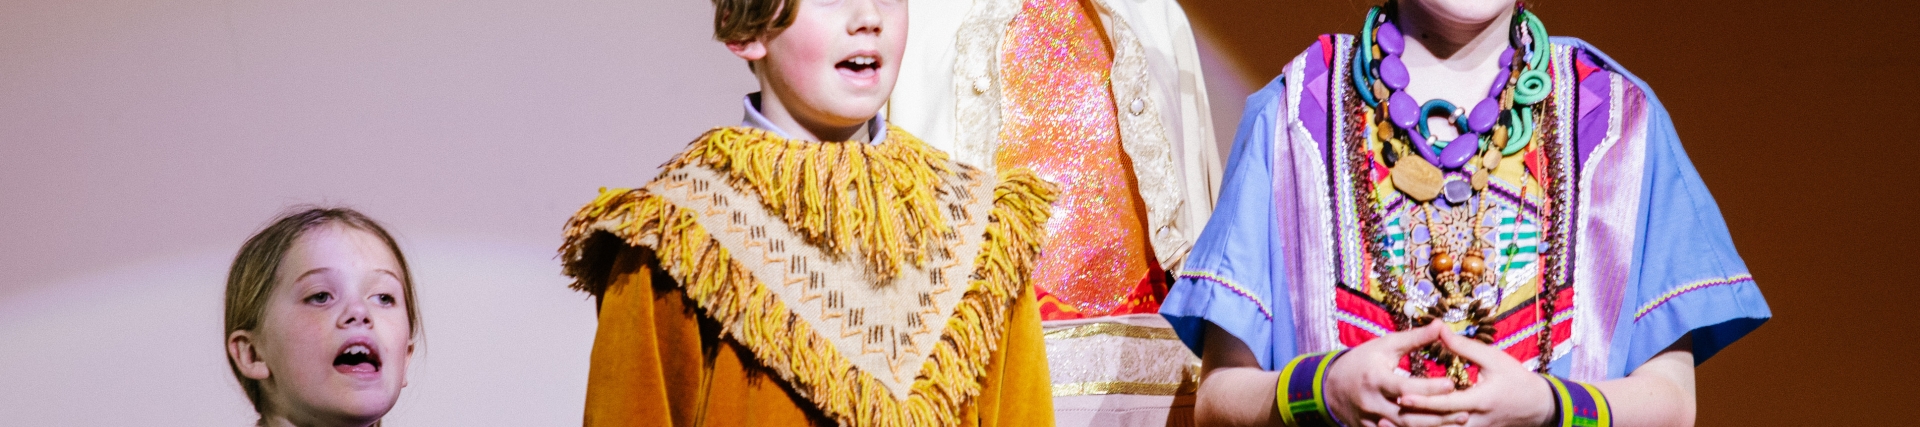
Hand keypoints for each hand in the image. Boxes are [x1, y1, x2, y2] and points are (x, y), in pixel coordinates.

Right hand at [1322, 322, 1467, 426]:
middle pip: (1408, 416)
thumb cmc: (1362, 361)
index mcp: (1375, 379)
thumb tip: (1441, 325)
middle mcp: (1372, 403)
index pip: (1405, 387)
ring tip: (1458, 422)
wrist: (1330, 386)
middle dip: (1438, 416)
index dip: (1428, 388)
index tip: (1452, 384)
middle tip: (1465, 413)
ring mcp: (1370, 420)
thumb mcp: (1385, 346)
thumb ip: (1414, 339)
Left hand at [1395, 330, 1555, 426]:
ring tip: (1387, 425)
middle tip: (1384, 417)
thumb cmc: (1515, 378)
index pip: (1446, 404)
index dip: (1422, 401)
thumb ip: (1464, 347)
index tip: (1400, 397)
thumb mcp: (1493, 358)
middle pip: (1439, 426)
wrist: (1538, 406)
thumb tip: (1439, 329)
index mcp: (1479, 400)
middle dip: (1412, 423)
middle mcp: (1475, 421)